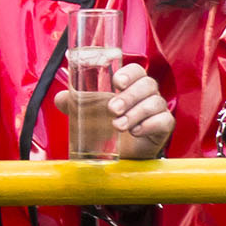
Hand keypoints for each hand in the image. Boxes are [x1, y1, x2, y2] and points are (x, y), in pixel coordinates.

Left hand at [54, 62, 172, 159]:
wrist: (118, 154)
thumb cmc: (105, 127)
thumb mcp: (86, 113)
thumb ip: (73, 103)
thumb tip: (60, 98)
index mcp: (130, 85)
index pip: (136, 71)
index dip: (129, 74)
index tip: (117, 82)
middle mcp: (146, 95)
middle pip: (148, 85)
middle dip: (129, 96)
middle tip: (112, 109)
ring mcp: (157, 110)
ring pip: (155, 103)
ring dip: (135, 113)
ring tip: (118, 126)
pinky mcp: (163, 127)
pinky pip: (165, 121)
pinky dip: (149, 125)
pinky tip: (135, 131)